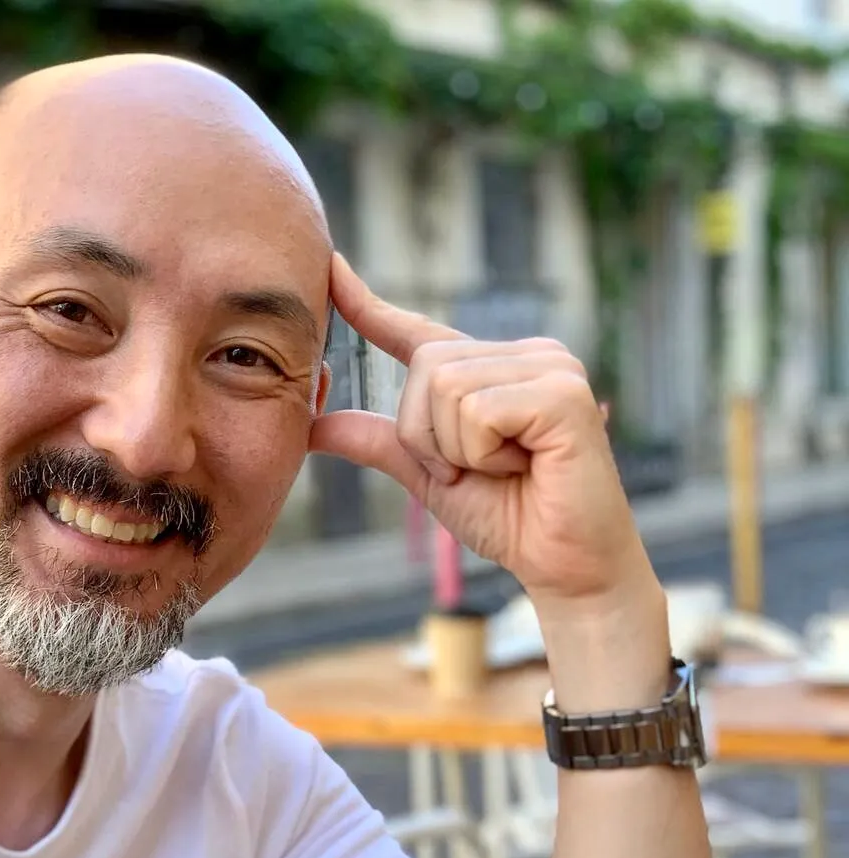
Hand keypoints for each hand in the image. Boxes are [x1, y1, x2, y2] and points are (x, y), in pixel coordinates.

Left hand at [310, 254, 653, 615]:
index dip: (370, 307)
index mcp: (492, 368)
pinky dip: (482, 454)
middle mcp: (526, 354)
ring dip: (455, 450)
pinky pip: (477, 412)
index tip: (330, 269)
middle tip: (472, 471)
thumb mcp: (428, 475)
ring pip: (445, 388)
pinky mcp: (563, 393)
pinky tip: (524, 467)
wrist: (564, 566)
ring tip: (503, 469)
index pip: (419, 331)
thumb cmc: (508, 518)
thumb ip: (380, 442)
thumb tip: (315, 427)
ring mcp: (550, 367)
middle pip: (425, 368)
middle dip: (427, 435)